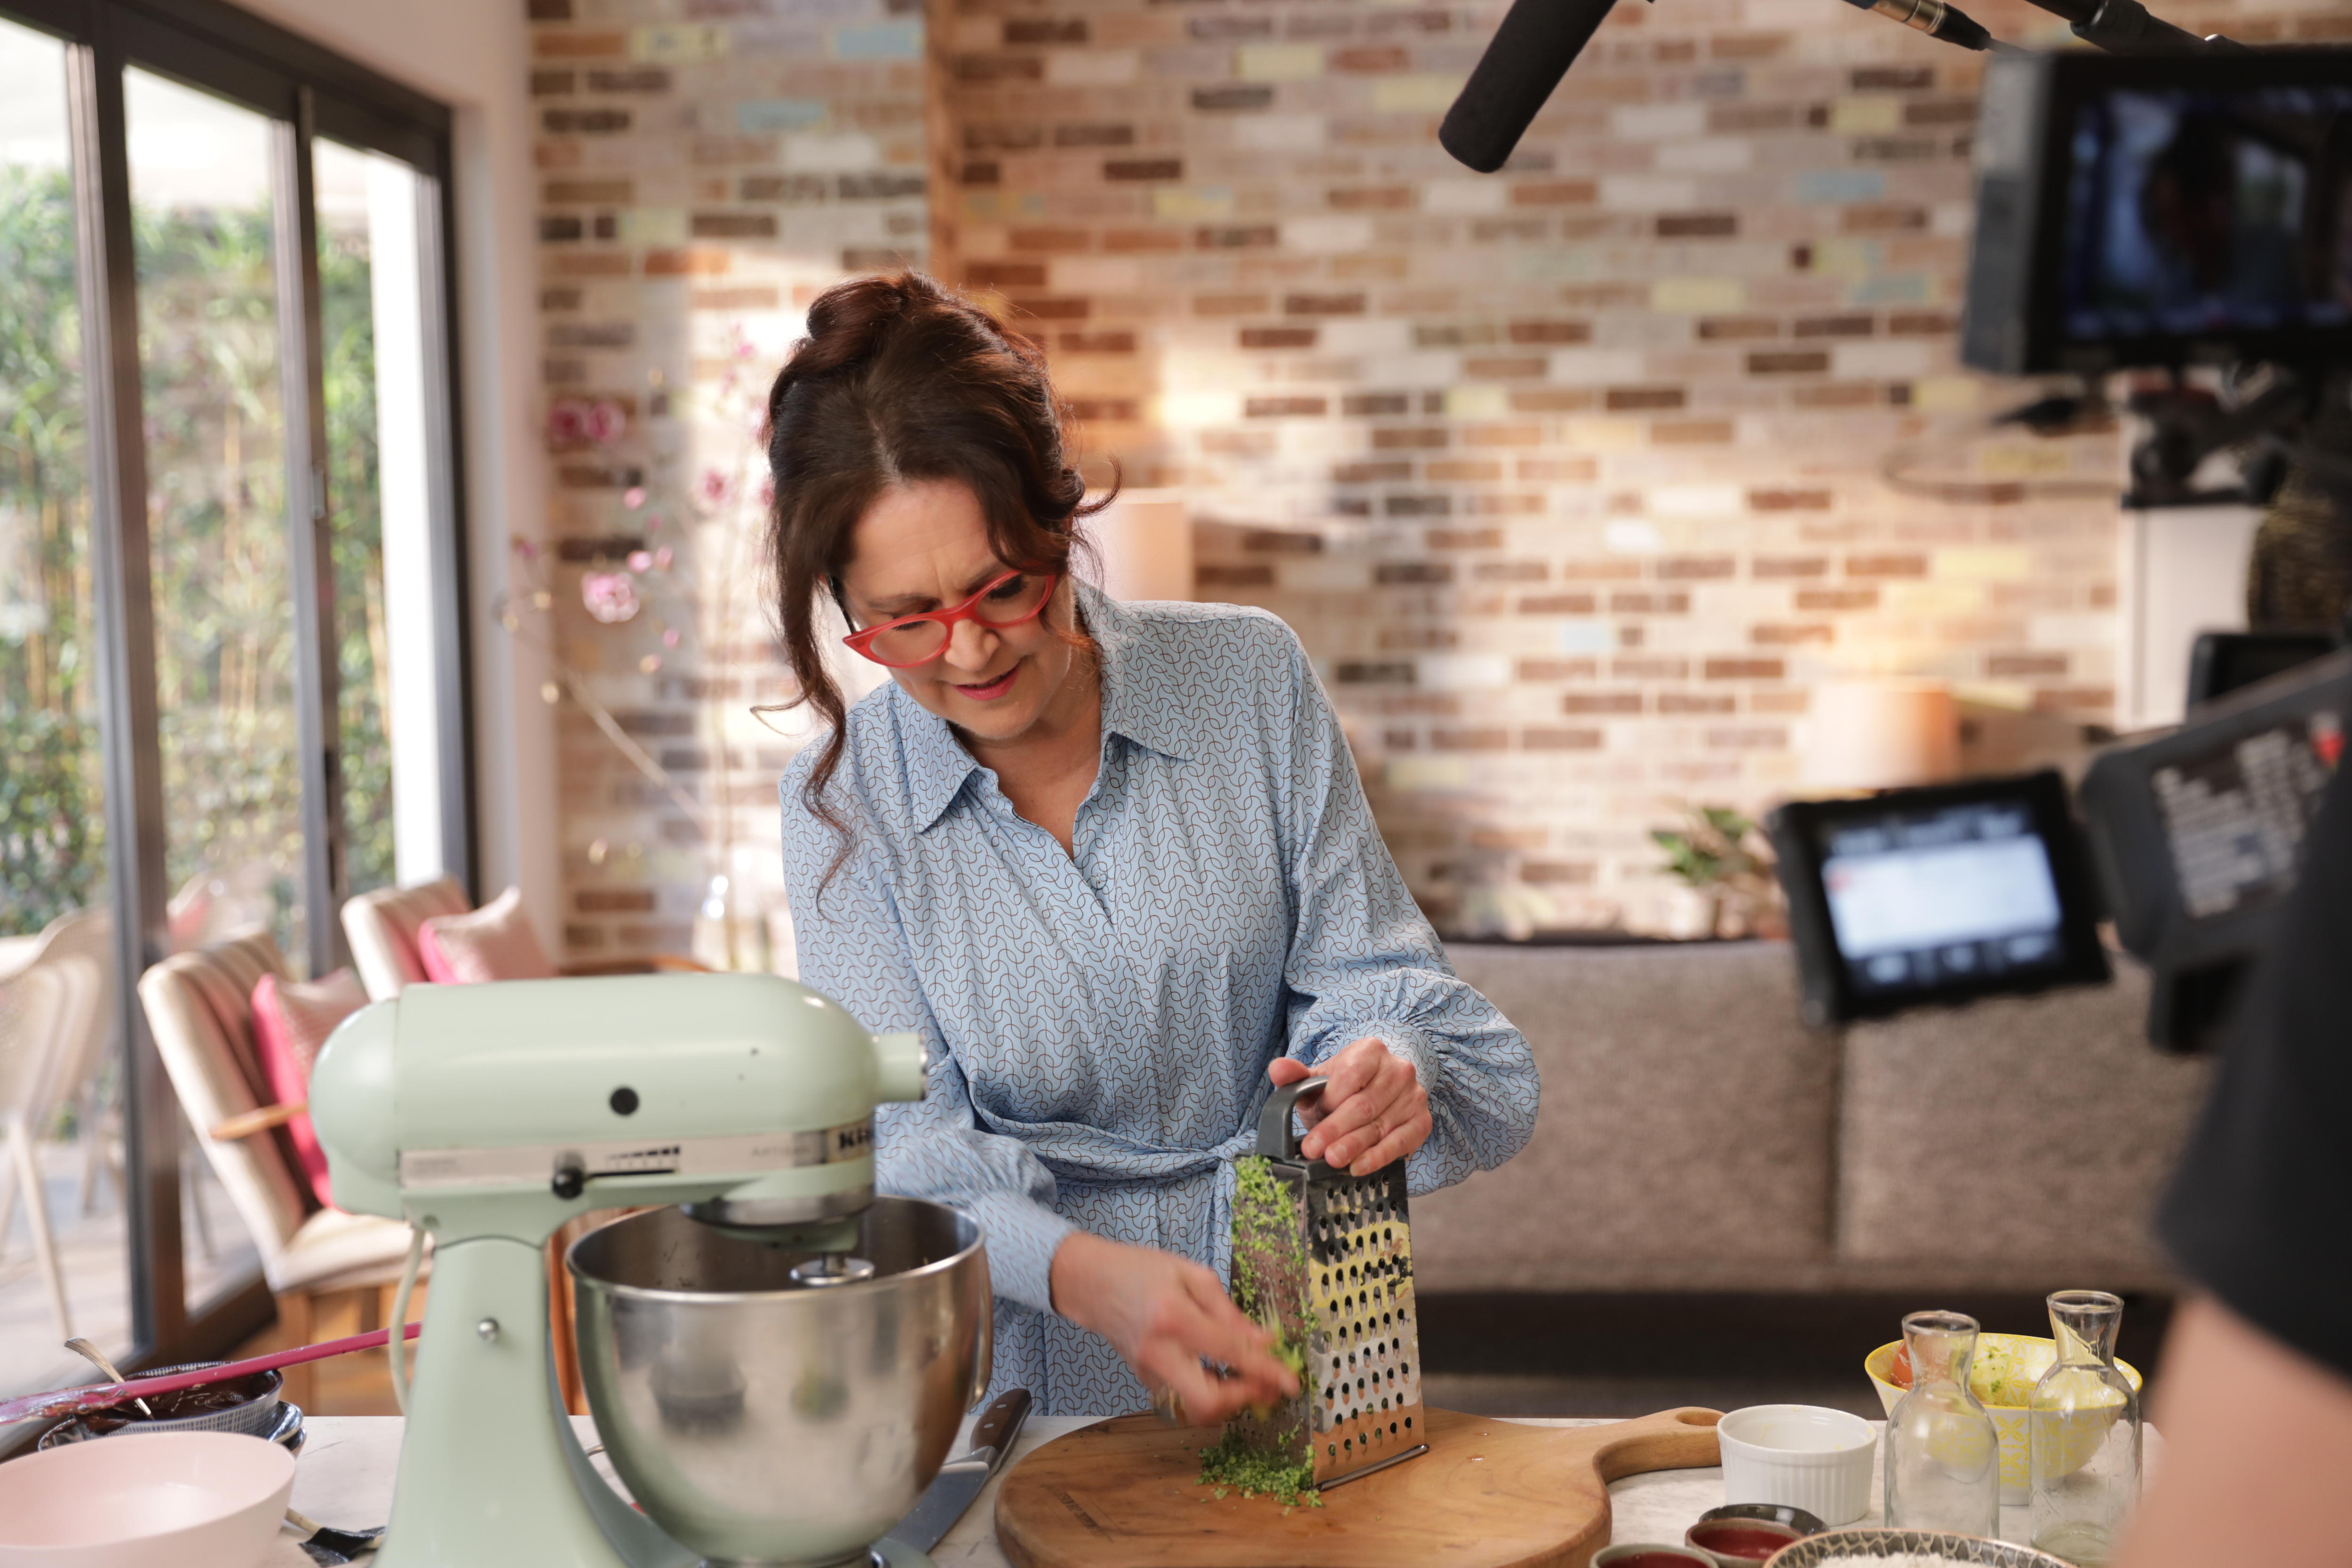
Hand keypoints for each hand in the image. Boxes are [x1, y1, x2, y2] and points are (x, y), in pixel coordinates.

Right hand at [1049, 1231, 1298, 1423]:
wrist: (1091, 1283)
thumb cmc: (1142, 1270)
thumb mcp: (1192, 1275)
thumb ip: (1229, 1313)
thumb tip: (1264, 1342)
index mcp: (1174, 1318)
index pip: (1229, 1354)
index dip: (1266, 1371)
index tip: (1291, 1383)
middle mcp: (1159, 1353)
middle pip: (1208, 1402)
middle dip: (1244, 1400)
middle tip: (1266, 1386)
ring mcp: (1149, 1373)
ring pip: (1195, 1410)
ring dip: (1228, 1401)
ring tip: (1247, 1379)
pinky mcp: (1145, 1381)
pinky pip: (1184, 1398)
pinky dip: (1209, 1392)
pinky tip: (1219, 1373)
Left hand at [1268, 1039, 1430, 1175]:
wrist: (1378, 1092)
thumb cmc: (1344, 1088)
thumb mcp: (1320, 1079)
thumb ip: (1297, 1075)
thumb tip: (1277, 1068)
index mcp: (1371, 1051)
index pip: (1350, 1075)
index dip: (1329, 1100)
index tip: (1311, 1117)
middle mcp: (1399, 1070)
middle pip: (1364, 1104)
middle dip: (1336, 1129)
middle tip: (1315, 1150)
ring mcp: (1414, 1096)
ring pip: (1380, 1125)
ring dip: (1354, 1146)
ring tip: (1332, 1161)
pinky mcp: (1422, 1121)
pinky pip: (1400, 1142)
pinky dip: (1378, 1157)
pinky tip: (1358, 1166)